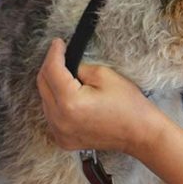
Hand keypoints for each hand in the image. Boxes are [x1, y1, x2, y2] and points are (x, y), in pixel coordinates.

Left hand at [36, 38, 164, 154]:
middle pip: (42, 85)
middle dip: (50, 66)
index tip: (58, 43)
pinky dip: (56, 102)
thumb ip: (79, 67)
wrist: (140, 133)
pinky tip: (68, 95)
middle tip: (60, 54)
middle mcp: (60, 120)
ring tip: (66, 74)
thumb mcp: (104, 75)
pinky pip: (51, 115)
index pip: (51, 70)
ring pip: (44, 100)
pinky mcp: (63, 140)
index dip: (54, 53)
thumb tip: (67, 65)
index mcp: (70, 103)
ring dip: (52, 85)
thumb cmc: (128, 105)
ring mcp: (60, 133)